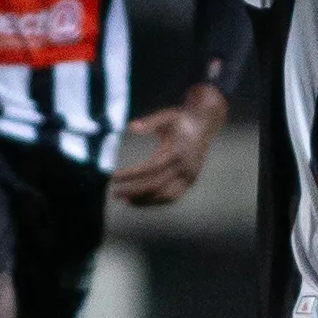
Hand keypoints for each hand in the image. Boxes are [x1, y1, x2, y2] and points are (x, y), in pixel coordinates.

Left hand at [111, 85, 227, 207]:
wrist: (204, 125)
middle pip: (156, 186)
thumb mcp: (166, 116)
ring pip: (165, 196)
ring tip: (125, 199)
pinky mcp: (190, 182)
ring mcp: (189, 177)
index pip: (150, 168)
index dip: (131, 175)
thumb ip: (149, 122)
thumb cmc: (181, 120)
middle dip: (134, 191)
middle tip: (115, 193)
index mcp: (177, 152)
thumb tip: (131, 127)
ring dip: (144, 200)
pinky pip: (172, 197)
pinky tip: (140, 199)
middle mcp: (184, 167)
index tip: (114, 177)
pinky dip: (155, 201)